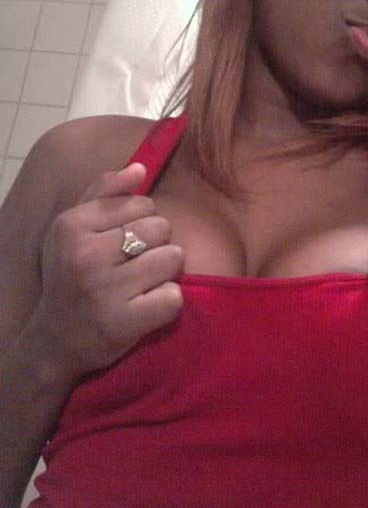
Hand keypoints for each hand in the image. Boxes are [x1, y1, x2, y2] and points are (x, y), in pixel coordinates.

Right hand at [32, 163, 184, 381]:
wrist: (54, 340)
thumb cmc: (70, 274)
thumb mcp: (73, 228)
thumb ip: (105, 192)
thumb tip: (140, 167)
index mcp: (72, 225)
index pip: (143, 203)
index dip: (141, 220)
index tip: (121, 241)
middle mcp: (86, 255)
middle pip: (161, 228)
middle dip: (156, 245)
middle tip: (134, 265)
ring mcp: (105, 291)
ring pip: (173, 258)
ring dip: (165, 273)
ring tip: (142, 284)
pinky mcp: (124, 323)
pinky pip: (173, 297)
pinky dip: (167, 303)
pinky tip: (145, 307)